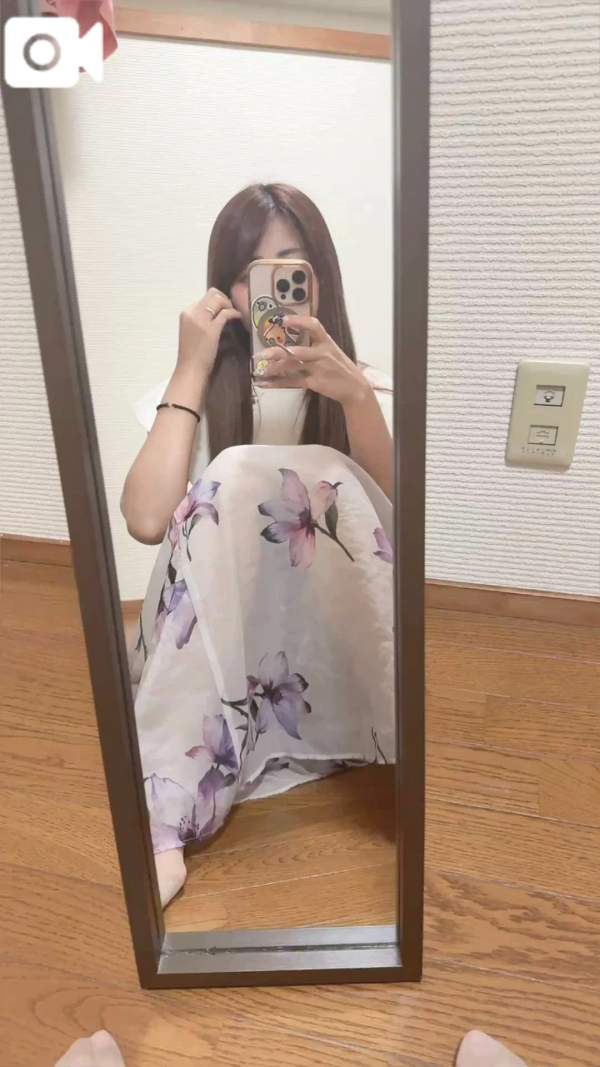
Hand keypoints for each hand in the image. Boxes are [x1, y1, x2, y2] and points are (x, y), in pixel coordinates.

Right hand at [177, 288, 240, 376]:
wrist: (190, 368)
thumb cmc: (191, 354)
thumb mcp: (192, 331)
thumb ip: (199, 320)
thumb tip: (214, 313)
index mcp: (186, 313)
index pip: (203, 299)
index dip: (215, 302)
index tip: (221, 309)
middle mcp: (192, 312)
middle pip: (211, 294)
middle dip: (223, 299)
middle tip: (230, 308)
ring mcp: (201, 320)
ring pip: (218, 299)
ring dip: (228, 303)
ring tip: (234, 312)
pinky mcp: (212, 329)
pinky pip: (225, 313)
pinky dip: (233, 313)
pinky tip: (237, 317)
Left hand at [253, 316, 370, 406]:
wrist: (355, 388)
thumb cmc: (340, 368)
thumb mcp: (332, 352)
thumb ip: (315, 346)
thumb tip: (291, 343)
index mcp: (327, 342)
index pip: (314, 325)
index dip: (298, 321)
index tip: (283, 320)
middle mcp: (322, 353)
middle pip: (297, 351)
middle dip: (279, 352)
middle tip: (263, 354)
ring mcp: (319, 369)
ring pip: (293, 367)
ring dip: (275, 368)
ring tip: (262, 370)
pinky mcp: (315, 383)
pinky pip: (294, 382)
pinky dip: (279, 383)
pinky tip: (267, 384)